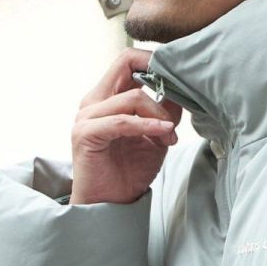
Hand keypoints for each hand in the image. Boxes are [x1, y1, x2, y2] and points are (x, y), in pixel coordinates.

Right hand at [69, 47, 183, 205]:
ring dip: (159, 115)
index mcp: (107, 98)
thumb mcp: (155, 136)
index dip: (154, 61)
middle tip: (179, 91)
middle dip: (157, 72)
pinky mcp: (86, 134)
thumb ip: (164, 112)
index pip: (127, 60)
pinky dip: (147, 125)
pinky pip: (122, 122)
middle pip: (125, 63)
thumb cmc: (129, 172)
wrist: (111, 205)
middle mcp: (94, 102)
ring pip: (131, 97)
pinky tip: (164, 133)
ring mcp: (87, 116)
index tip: (178, 77)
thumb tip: (180, 91)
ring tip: (170, 137)